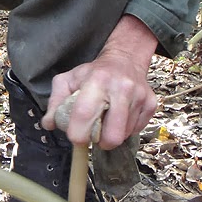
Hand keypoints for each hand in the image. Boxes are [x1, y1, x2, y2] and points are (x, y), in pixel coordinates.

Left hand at [42, 15, 157, 148]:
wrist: (126, 59)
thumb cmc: (93, 73)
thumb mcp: (68, 80)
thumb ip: (56, 102)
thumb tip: (49, 124)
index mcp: (97, 80)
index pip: (85, 115)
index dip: (77, 133)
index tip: (75, 136)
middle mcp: (122, 88)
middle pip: (112, 136)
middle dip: (99, 142)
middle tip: (93, 133)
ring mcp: (139, 97)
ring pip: (124, 136)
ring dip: (111, 134)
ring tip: (106, 119)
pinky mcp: (151, 105)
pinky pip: (136, 131)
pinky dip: (124, 129)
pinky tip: (119, 115)